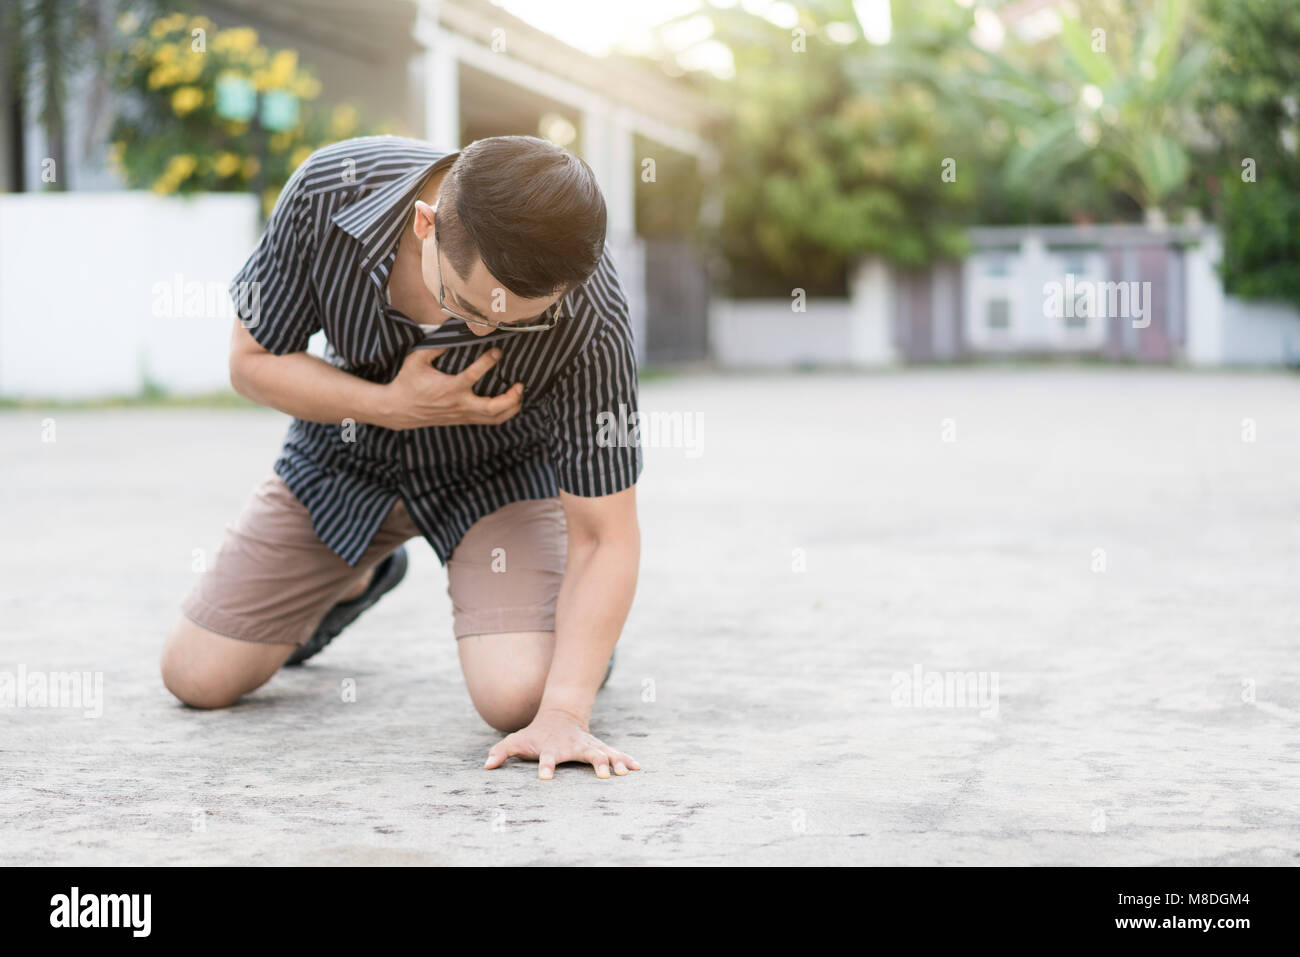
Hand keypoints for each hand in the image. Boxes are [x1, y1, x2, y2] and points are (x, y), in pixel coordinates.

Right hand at [375, 347, 523, 429]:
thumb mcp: (417, 359)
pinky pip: (489, 422)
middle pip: (493, 407)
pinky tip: (511, 404)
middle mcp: (459, 404)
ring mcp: (463, 415)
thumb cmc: (408, 382)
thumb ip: (436, 345)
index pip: (474, 375)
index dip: (488, 361)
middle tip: (520, 384)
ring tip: (519, 394)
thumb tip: (454, 330)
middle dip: (511, 397)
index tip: (497, 351)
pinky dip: (504, 414)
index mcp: (449, 388)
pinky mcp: (463, 420)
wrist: (399, 409)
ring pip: (494, 418)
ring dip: (512, 407)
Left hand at [483, 709, 642, 779]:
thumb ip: (501, 752)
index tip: (545, 778)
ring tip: (626, 772)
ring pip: (604, 754)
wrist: (559, 717)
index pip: (547, 759)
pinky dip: (626, 759)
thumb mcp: (516, 741)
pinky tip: (638, 768)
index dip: (545, 768)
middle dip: (596, 764)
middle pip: (586, 755)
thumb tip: (486, 766)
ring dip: (615, 762)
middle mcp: (573, 747)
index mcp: (552, 749)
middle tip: (604, 776)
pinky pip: (614, 754)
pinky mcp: (599, 748)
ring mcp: (588, 746)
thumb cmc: (535, 735)